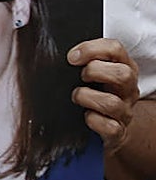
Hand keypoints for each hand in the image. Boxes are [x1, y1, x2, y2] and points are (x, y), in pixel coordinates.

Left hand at [68, 38, 139, 154]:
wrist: (111, 125)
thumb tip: (51, 52)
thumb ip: (81, 59)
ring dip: (87, 97)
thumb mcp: (94, 71)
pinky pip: (109, 127)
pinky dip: (93, 121)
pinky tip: (85, 115)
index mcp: (122, 67)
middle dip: (94, 71)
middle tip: (80, 76)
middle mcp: (127, 88)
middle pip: (123, 74)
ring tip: (77, 96)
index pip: (115, 49)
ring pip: (112, 103)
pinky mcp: (118, 130)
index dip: (91, 49)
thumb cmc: (96, 91)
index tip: (71, 57)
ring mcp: (124, 111)